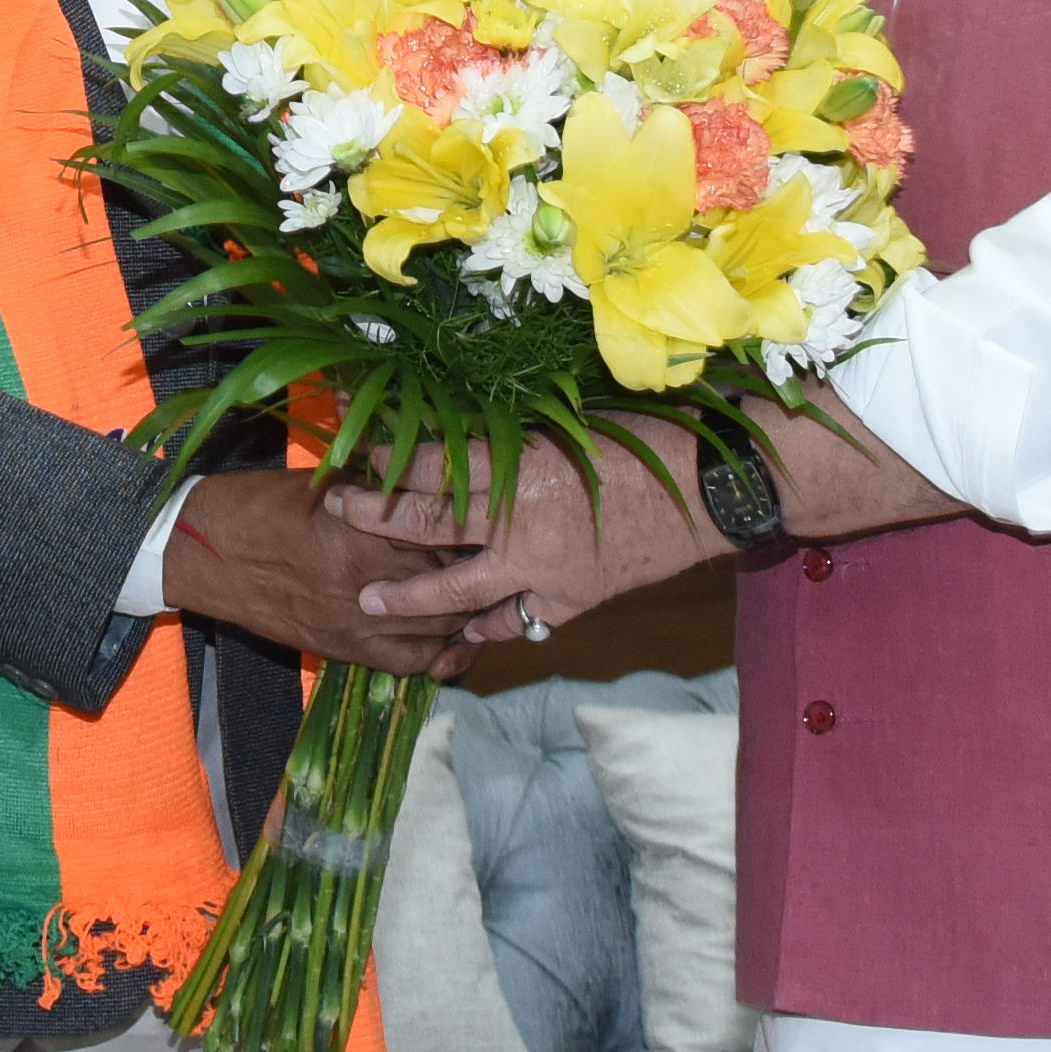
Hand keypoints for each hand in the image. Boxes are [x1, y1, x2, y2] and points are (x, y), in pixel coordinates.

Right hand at [159, 467, 461, 680]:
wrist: (210, 552)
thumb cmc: (268, 504)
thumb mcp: (332, 479)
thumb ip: (384, 484)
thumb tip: (433, 470)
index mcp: (369, 530)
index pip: (449, 535)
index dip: (473, 527)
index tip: (482, 517)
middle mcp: (372, 582)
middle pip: (455, 583)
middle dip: (477, 571)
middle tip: (489, 556)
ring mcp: (360, 623)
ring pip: (441, 627)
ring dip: (464, 611)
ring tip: (474, 593)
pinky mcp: (346, 650)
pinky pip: (411, 662)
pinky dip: (438, 653)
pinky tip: (448, 638)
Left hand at [330, 439, 717, 652]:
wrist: (713, 491)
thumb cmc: (651, 434)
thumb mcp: (575, 419)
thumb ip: (519, 432)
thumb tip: (467, 419)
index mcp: (520, 466)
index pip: (430, 462)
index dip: (385, 454)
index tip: (354, 445)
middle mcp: (517, 524)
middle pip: (426, 523)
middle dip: (374, 517)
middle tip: (337, 509)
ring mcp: (540, 571)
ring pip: (455, 592)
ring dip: (409, 596)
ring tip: (369, 601)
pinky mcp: (568, 600)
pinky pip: (511, 623)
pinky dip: (483, 628)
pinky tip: (461, 632)